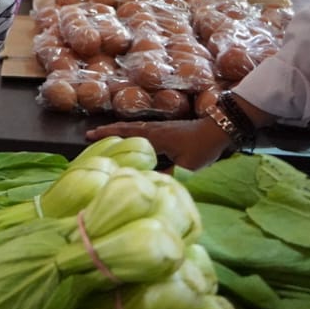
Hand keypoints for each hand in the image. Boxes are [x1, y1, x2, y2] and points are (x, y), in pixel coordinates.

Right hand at [85, 117, 230, 169]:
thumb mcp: (186, 166)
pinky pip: (143, 129)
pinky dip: (131, 131)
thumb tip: (150, 181)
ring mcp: (161, 127)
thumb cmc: (202, 148)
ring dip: (118, 130)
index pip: (126, 135)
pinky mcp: (168, 129)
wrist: (219, 130)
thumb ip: (168, 174)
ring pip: (134, 127)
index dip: (108, 136)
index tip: (89, 137)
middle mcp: (154, 129)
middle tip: (90, 134)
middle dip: (108, 131)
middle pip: (126, 128)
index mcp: (155, 137)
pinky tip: (132, 136)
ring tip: (106, 134)